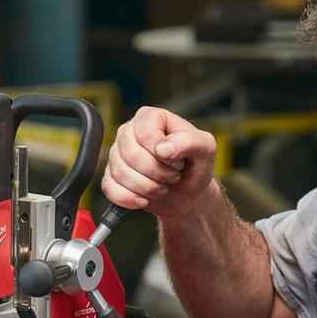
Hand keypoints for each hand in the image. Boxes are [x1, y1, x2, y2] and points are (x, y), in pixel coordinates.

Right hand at [101, 106, 216, 219]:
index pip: (144, 132)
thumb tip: (162, 148)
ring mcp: (117, 155)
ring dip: (147, 188)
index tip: (178, 161)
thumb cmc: (194, 167)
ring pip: (121, 173)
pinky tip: (144, 199)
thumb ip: (190, 141)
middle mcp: (129, 133)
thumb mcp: (205, 149)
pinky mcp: (111, 177)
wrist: (187, 194)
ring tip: (162, 186)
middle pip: (130, 154)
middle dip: (156, 173)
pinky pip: (111, 190)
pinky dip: (130, 199)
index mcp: (150, 118)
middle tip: (172, 176)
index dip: (162, 152)